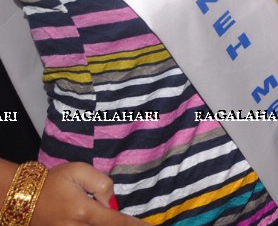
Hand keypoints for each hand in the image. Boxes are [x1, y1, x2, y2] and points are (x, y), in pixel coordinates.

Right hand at [31, 163, 146, 225]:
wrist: (22, 196)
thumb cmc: (53, 180)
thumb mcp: (79, 171)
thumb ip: (102, 183)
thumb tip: (112, 202)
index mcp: (84, 211)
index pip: (117, 222)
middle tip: (141, 224)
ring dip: (110, 225)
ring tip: (122, 221)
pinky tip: (104, 221)